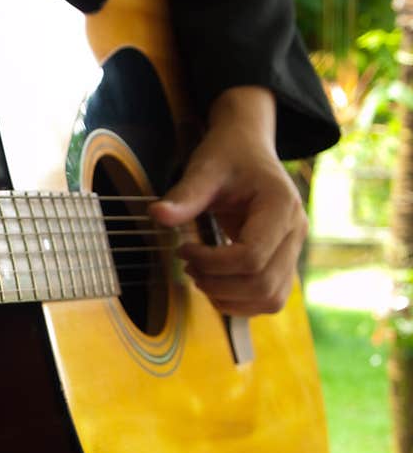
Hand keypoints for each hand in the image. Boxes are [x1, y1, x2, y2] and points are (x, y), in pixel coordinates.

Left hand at [148, 87, 307, 315]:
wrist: (247, 150)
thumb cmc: (227, 157)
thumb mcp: (204, 169)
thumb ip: (185, 195)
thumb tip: (156, 215)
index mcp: (281, 207)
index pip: (252, 258)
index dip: (212, 263)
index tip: (183, 250)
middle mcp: (296, 232)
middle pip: (262, 284)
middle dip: (217, 284)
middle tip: (188, 265)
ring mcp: (294, 250)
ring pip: (269, 299)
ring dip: (228, 298)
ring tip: (200, 275)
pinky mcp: (283, 263)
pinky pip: (268, 299)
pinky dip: (239, 301)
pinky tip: (214, 283)